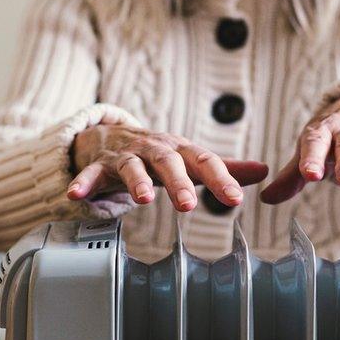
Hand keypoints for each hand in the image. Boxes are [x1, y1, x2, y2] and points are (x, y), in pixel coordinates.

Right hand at [67, 124, 268, 211]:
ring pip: (132, 166)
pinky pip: (90, 174)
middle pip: (168, 162)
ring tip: (142, 199)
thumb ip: (222, 168)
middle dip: (179, 182)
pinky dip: (84, 183)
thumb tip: (263, 171)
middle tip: (188, 204)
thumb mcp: (189, 158)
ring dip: (137, 181)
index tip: (234, 199)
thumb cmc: (156, 153)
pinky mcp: (99, 165)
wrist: (110, 135)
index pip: (204, 161)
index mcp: (179, 150)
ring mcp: (125, 156)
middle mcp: (154, 150)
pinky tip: (77, 196)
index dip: (220, 179)